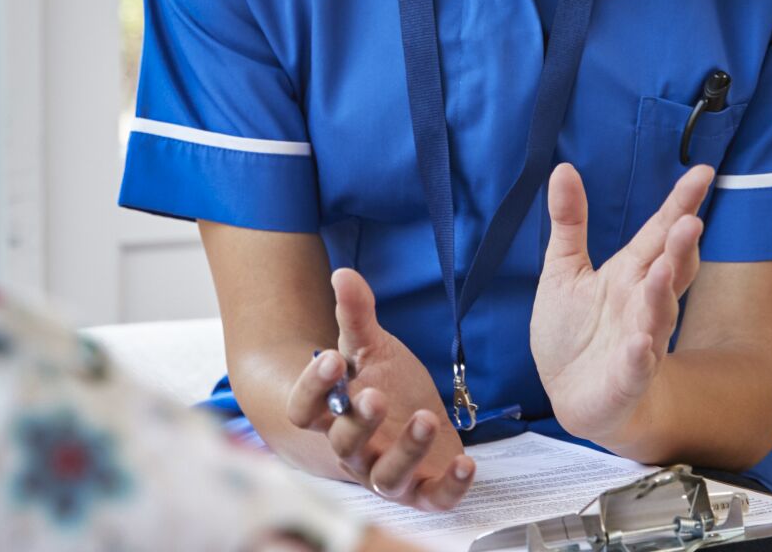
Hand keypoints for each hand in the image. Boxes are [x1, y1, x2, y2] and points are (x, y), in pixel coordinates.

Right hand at [284, 268, 476, 510]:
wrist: (419, 419)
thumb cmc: (388, 385)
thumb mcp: (374, 349)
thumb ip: (356, 316)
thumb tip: (344, 273)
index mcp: (332, 415)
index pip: (304, 410)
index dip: (312, 388)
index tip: (331, 358)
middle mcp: (354, 452)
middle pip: (343, 445)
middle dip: (359, 422)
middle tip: (377, 395)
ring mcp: (387, 475)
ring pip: (386, 477)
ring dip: (406, 451)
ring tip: (426, 419)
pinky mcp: (424, 491)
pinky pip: (433, 498)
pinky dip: (451, 487)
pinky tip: (467, 462)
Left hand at [529, 164, 711, 447]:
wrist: (573, 395)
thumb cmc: (575, 330)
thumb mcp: (564, 269)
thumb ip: (569, 221)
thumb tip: (563, 167)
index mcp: (630, 273)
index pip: (659, 232)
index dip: (681, 204)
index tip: (704, 172)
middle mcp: (642, 303)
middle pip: (670, 269)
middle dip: (680, 246)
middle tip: (690, 221)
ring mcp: (639, 341)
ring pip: (658, 314)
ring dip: (662, 294)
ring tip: (664, 269)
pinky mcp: (626, 378)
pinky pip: (636, 366)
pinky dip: (639, 356)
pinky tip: (641, 345)